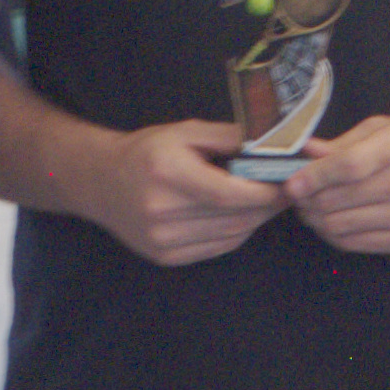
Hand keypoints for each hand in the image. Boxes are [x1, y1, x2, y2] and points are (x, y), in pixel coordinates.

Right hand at [78, 119, 290, 267]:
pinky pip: (217, 248)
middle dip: (267, 206)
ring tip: (268, 202)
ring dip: (256, 220)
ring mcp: (162, 239)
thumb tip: (272, 145)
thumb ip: (228, 138)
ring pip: (230, 236)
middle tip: (288, 191)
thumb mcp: (186, 132)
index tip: (287, 183)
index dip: (263, 193)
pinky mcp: (165, 257)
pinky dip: (237, 233)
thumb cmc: (148, 151)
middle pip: (233, 218)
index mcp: (167, 173)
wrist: (101, 182)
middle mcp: (161, 210)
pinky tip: (242, 216)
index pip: (228, 194)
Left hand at [287, 116, 389, 255]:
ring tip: (311, 210)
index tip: (291, 183)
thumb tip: (307, 152)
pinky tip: (330, 224)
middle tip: (297, 197)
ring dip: (317, 221)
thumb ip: (346, 142)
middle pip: (338, 201)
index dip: (312, 178)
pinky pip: (358, 244)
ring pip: (342, 227)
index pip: (346, 166)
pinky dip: (335, 236)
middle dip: (307, 201)